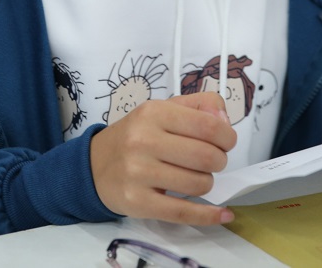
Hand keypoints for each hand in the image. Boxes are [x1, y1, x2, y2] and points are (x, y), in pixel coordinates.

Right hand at [89, 92, 236, 225]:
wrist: (94, 165)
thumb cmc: (136, 136)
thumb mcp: (162, 110)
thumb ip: (199, 106)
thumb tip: (225, 122)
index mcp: (154, 113)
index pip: (209, 126)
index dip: (227, 137)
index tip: (225, 143)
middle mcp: (143, 140)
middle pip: (207, 157)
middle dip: (219, 161)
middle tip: (210, 161)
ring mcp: (138, 173)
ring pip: (199, 184)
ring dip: (206, 183)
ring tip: (193, 176)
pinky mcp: (138, 202)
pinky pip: (184, 212)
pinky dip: (210, 215)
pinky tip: (223, 214)